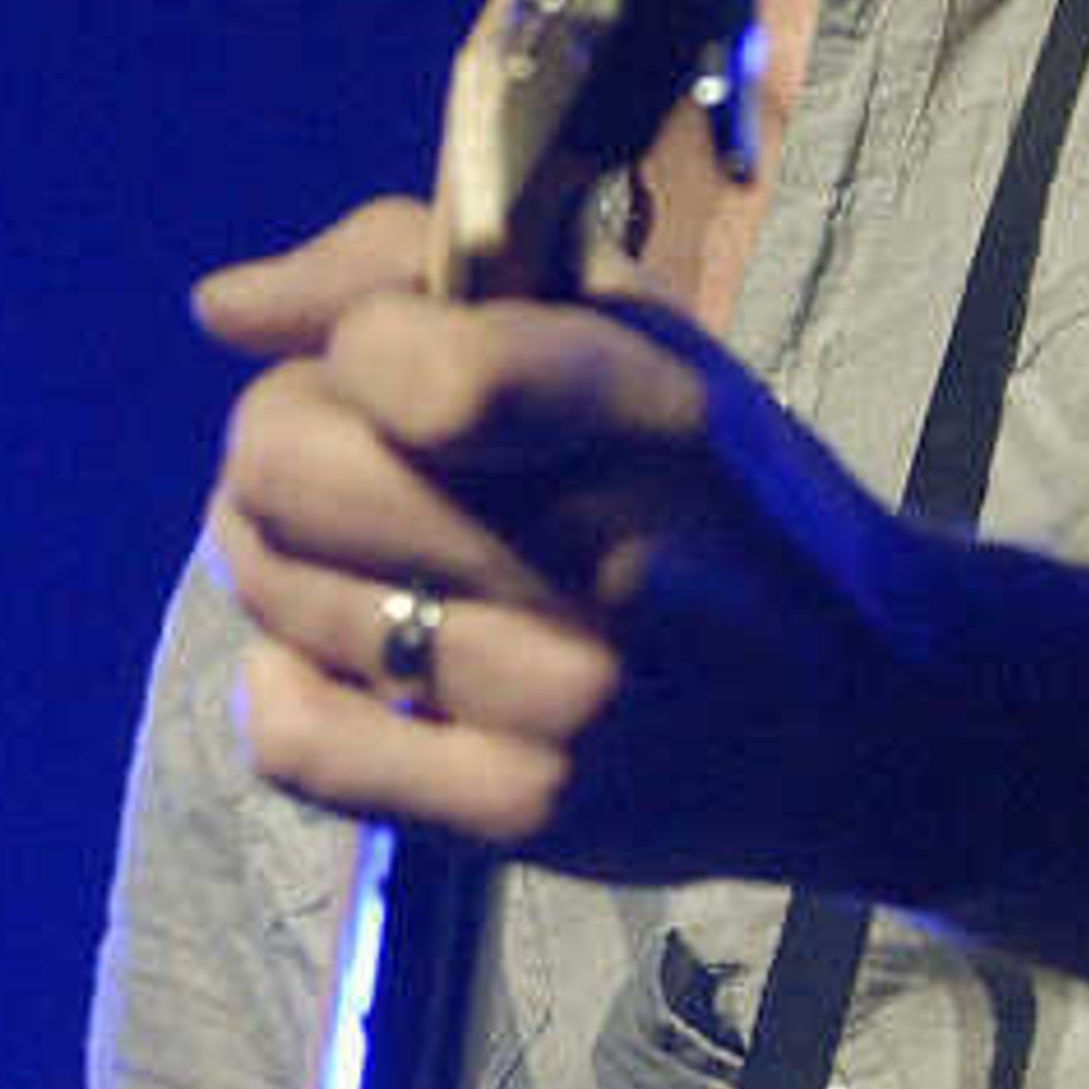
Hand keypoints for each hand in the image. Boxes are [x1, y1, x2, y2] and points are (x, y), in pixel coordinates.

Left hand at [194, 198, 950, 890]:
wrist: (868, 714)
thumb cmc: (724, 500)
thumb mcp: (633, 338)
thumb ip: (420, 276)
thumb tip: (220, 310)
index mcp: (642, 409)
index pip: (396, 359)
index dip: (353, 346)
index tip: (395, 365)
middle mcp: (605, 557)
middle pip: (284, 467)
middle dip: (285, 441)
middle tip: (343, 466)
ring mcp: (560, 698)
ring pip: (276, 593)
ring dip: (285, 562)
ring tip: (363, 559)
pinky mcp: (521, 812)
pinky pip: (292, 740)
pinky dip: (281, 687)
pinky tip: (339, 661)